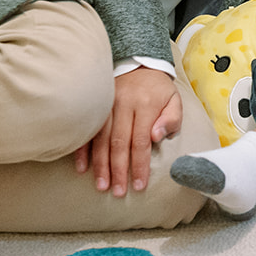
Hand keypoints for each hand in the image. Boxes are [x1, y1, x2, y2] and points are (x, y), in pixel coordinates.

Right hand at [73, 67, 181, 195]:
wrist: (139, 63)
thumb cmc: (159, 89)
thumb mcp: (174, 100)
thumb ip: (170, 119)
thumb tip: (156, 137)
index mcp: (145, 105)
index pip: (141, 141)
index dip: (139, 165)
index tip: (139, 185)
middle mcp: (123, 104)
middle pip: (119, 143)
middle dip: (118, 170)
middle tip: (117, 192)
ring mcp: (106, 104)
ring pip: (101, 138)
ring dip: (100, 165)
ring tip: (101, 185)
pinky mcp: (95, 105)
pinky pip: (87, 129)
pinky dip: (83, 149)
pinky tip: (82, 167)